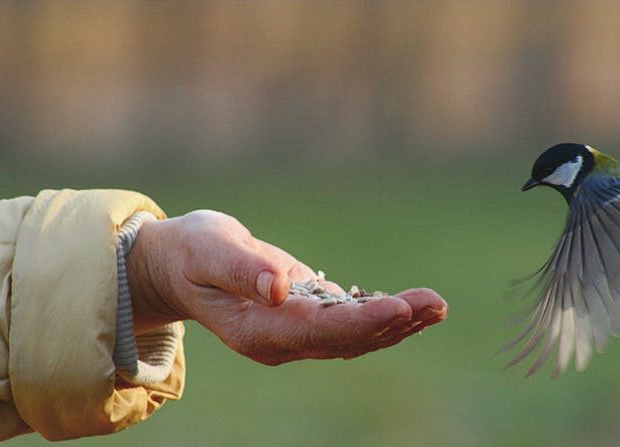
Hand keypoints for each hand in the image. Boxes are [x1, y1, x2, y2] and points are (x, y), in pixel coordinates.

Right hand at [126, 210, 447, 364]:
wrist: (183, 267)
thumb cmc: (192, 253)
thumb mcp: (208, 252)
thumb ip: (240, 270)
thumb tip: (278, 287)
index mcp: (256, 330)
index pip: (316, 331)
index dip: (359, 322)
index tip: (399, 308)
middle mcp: (281, 341)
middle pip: (345, 340)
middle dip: (392, 323)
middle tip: (434, 303)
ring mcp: (296, 335)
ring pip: (355, 337)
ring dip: (398, 323)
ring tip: (436, 305)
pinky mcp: (308, 319)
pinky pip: (352, 324)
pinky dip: (385, 316)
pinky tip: (417, 307)